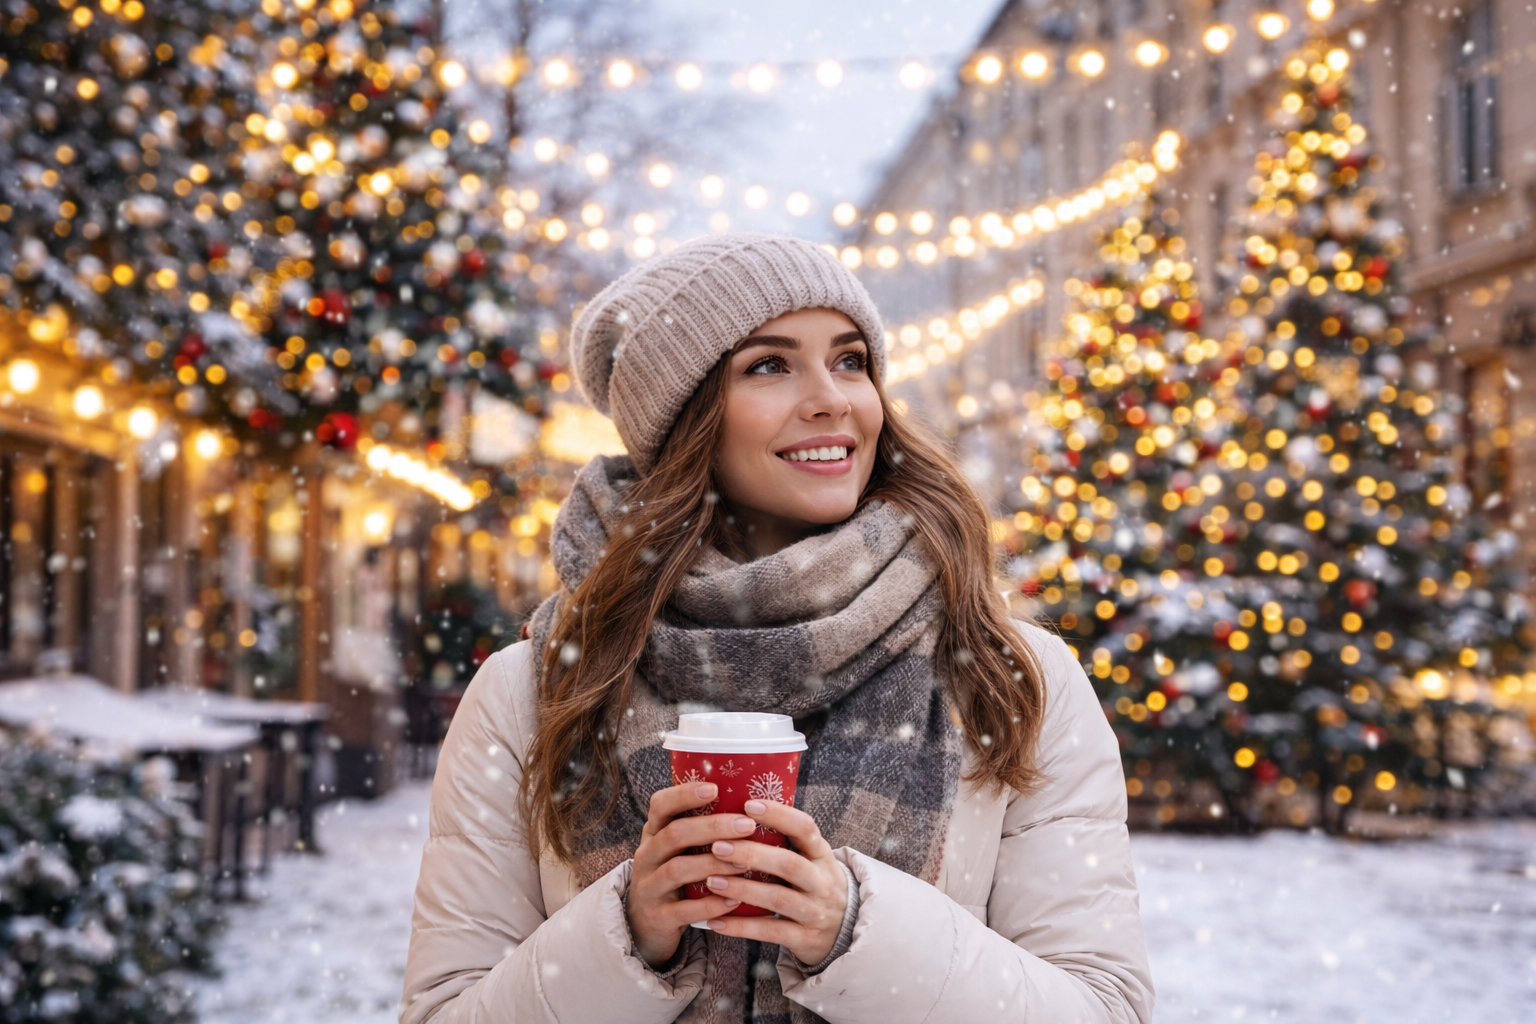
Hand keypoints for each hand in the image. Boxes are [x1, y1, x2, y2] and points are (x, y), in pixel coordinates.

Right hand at [626, 782, 759, 968]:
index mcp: (653, 833)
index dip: (685, 794)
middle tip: (747, 824)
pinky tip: (735, 901)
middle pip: (674, 834)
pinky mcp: (657, 917)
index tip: (715, 788)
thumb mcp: (676, 850)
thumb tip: (754, 804)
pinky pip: (684, 909)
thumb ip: (700, 830)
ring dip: (715, 864)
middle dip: (712, 827)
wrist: (645, 925)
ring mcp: (649, 886)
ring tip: (746, 863)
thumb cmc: (674, 876)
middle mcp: (647, 855)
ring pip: (678, 869)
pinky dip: (711, 904)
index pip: (660, 804)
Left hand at [698, 799, 847, 966]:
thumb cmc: (814, 885)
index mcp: (822, 855)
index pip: (805, 828)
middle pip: (789, 864)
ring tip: (711, 881)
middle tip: (717, 846)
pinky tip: (715, 922)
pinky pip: (770, 931)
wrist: (845, 930)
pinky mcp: (805, 939)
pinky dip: (741, 926)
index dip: (779, 815)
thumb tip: (736, 812)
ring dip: (742, 889)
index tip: (748, 805)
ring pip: (779, 899)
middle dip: (753, 854)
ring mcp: (815, 912)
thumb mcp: (811, 860)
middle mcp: (822, 882)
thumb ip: (784, 842)